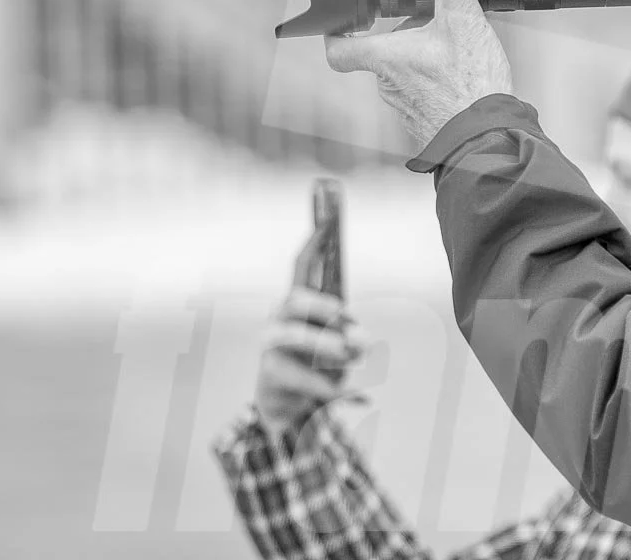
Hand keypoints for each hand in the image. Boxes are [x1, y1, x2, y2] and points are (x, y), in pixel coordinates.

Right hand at [254, 226, 367, 433]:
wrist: (288, 408)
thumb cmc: (316, 366)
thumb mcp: (336, 342)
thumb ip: (348, 333)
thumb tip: (361, 340)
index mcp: (298, 304)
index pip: (301, 266)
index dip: (313, 244)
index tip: (327, 223)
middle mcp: (279, 319)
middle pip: (294, 299)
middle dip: (324, 309)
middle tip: (352, 324)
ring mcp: (270, 346)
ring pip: (295, 337)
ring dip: (328, 347)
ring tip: (353, 356)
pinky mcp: (269, 375)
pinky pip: (301, 376)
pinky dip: (327, 384)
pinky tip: (339, 391)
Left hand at [325, 0, 512, 145]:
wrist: (489, 140)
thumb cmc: (470, 88)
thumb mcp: (463, 20)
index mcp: (385, 59)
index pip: (338, 49)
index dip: (335, 33)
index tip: (341, 19)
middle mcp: (388, 86)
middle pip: (381, 54)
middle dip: (402, 36)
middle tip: (428, 18)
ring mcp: (407, 108)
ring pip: (405, 75)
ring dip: (423, 59)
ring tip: (454, 47)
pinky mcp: (428, 123)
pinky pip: (425, 95)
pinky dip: (439, 82)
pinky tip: (464, 75)